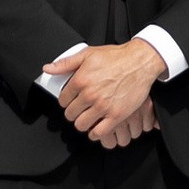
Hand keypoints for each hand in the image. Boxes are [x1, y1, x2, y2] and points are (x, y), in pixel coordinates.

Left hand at [46, 40, 161, 144]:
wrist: (140, 62)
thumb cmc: (116, 57)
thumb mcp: (88, 54)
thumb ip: (65, 63)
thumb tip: (48, 69)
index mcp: (81, 80)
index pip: (63, 100)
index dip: (66, 101)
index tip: (72, 100)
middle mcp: (90, 94)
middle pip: (70, 114)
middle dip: (73, 112)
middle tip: (80, 109)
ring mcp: (103, 106)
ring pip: (81, 125)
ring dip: (82, 123)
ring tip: (87, 117)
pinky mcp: (116, 115)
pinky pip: (99, 132)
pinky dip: (95, 133)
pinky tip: (96, 126)